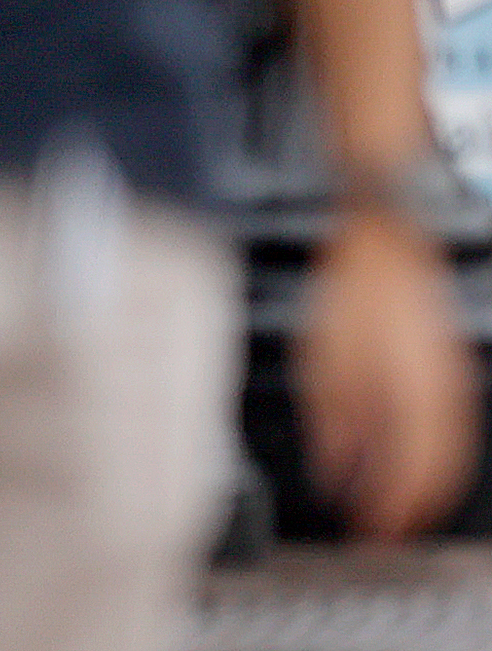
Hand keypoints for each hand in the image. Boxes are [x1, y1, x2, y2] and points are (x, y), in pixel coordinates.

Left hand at [299, 209, 479, 539]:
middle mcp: (443, 399)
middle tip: (383, 530)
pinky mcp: (451, 373)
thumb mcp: (323, 363)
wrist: (386, 245)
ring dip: (428, 488)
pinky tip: (416, 464)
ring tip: (400, 508)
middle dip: (409, 507)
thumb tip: (337, 471)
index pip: (409, 475)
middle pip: (435, 472)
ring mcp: (453, 384)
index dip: (390, 511)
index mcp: (413, 399)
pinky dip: (439, 457)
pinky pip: (454, 430)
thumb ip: (334, 424)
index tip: (369, 532)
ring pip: (451, 455)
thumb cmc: (352, 298)